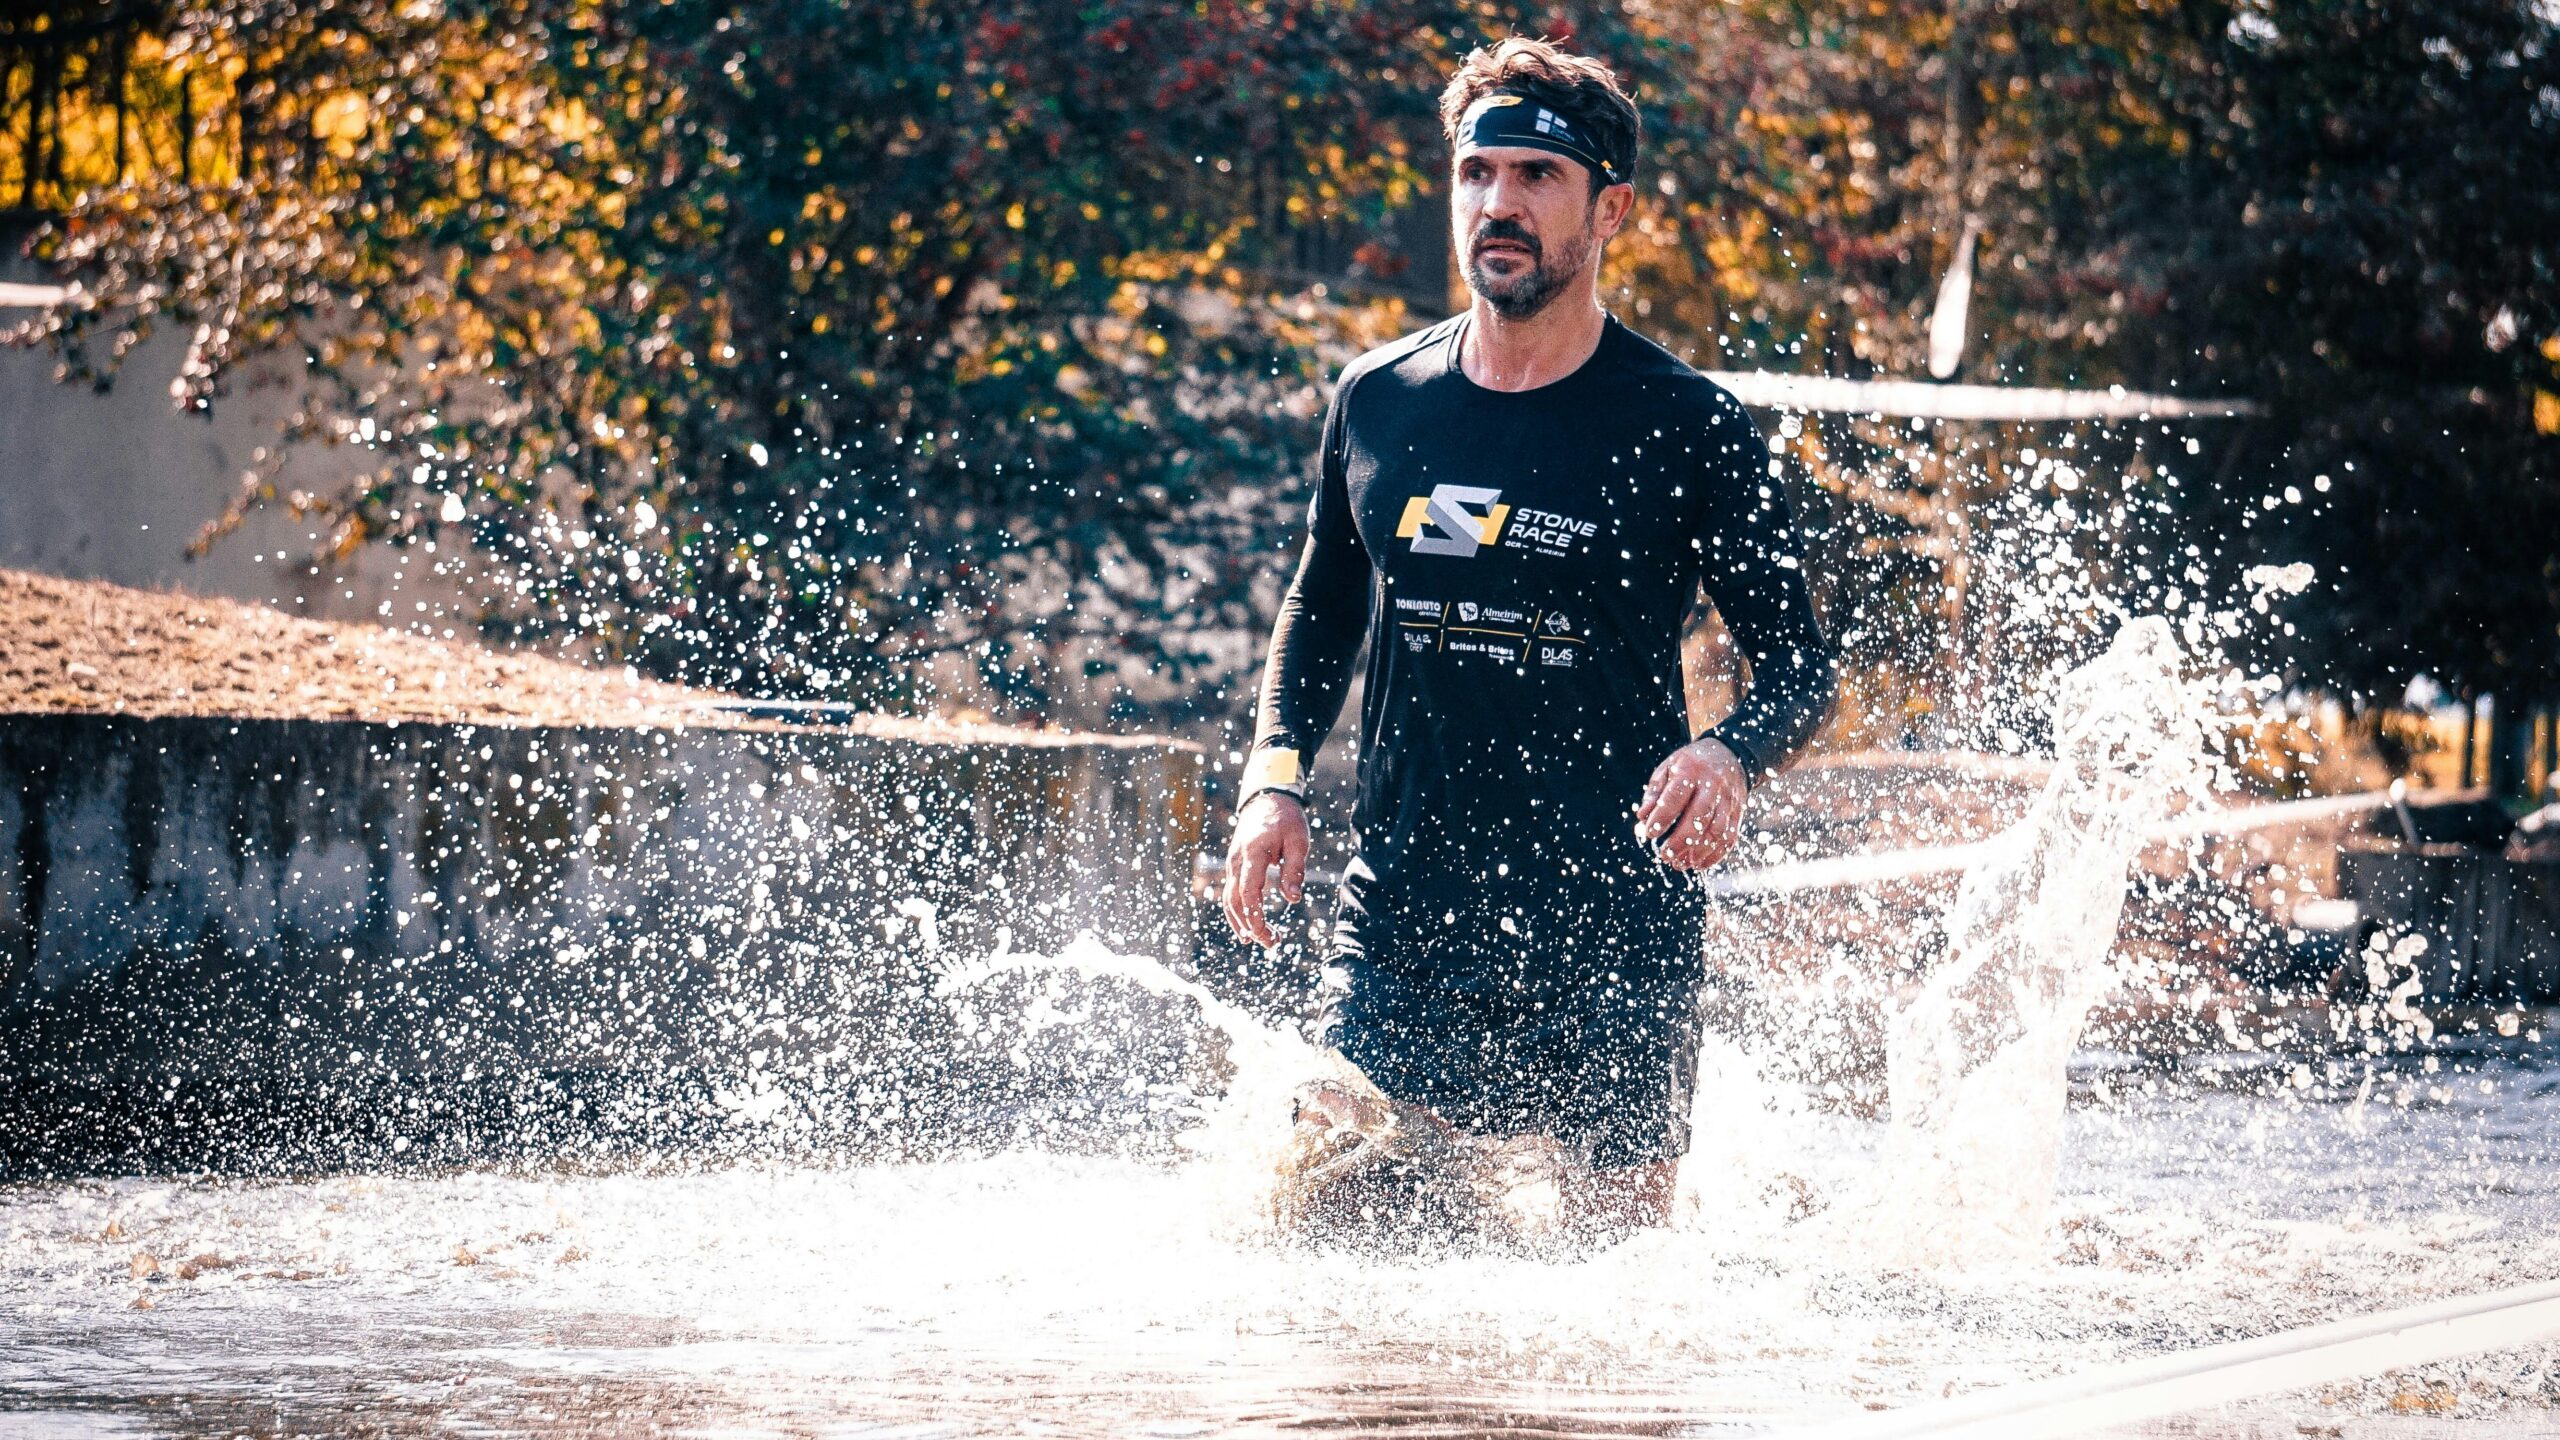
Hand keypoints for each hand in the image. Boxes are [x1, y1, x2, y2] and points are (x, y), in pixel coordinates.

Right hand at [1221, 791, 1309, 945]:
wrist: (1266, 798)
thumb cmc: (1286, 819)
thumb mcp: (1299, 841)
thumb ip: (1295, 870)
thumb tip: (1293, 899)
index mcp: (1252, 854)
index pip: (1248, 893)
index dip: (1255, 917)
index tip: (1266, 935)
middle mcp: (1236, 861)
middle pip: (1235, 902)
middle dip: (1251, 926)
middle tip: (1272, 943)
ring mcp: (1232, 863)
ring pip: (1229, 900)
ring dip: (1242, 923)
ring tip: (1260, 940)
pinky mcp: (1234, 865)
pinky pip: (1230, 893)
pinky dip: (1237, 912)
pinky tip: (1247, 927)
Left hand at [1635, 738, 1747, 871]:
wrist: (1729, 754)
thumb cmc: (1691, 764)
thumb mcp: (1668, 768)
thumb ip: (1654, 792)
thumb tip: (1642, 817)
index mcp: (1691, 770)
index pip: (1675, 797)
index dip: (1662, 818)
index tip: (1649, 834)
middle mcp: (1713, 785)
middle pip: (1700, 817)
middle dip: (1681, 840)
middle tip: (1665, 856)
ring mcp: (1728, 800)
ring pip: (1717, 831)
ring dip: (1698, 852)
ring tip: (1679, 864)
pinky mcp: (1738, 812)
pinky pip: (1730, 837)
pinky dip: (1715, 855)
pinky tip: (1699, 864)